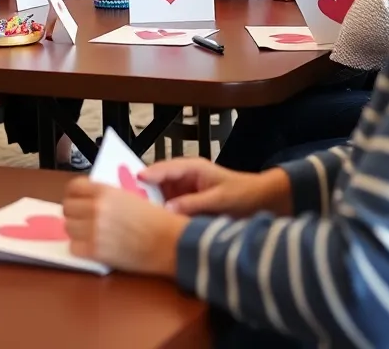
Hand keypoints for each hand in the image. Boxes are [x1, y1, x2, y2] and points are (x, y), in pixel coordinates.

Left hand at [62, 179, 186, 276]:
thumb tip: (89, 199)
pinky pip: (74, 247)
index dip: (74, 194)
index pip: (73, 187)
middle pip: (67, 208)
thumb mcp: (130, 196)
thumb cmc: (157, 219)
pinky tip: (93, 247)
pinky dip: (81, 248)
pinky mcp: (95, 251)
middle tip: (84, 219)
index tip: (78, 200)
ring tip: (89, 234)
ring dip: (77, 231)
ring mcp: (93, 230)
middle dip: (74, 214)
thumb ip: (107, 196)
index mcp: (105, 191)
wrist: (170, 242)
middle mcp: (96, 208)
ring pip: (68, 228)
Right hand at [139, 157, 291, 216]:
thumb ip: (194, 203)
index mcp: (193, 168)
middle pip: (158, 180)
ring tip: (134, 211)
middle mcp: (185, 177)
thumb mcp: (220, 198)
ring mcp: (185, 190)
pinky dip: (160, 212)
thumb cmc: (244, 193)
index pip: (166, 168)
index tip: (135, 179)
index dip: (150, 173)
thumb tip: (168, 208)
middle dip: (143, 188)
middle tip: (126, 197)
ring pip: (161, 194)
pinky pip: (169, 206)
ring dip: (150, 201)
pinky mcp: (187, 204)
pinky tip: (151, 221)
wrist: (262, 201)